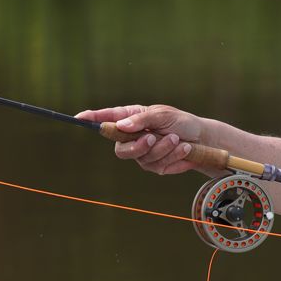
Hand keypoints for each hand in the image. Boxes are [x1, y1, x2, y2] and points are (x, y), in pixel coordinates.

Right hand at [76, 104, 204, 174]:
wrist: (201, 139)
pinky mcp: (154, 165)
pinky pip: (158, 165)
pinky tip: (184, 148)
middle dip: (138, 146)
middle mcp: (132, 136)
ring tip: (178, 139)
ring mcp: (142, 153)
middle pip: (120, 149)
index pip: (106, 118)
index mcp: (131, 118)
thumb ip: (142, 120)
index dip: (91, 118)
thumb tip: (121, 126)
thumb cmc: (181, 122)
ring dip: (164, 148)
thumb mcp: (163, 115)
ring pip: (143, 158)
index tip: (79, 118)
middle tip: (154, 138)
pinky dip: (173, 156)